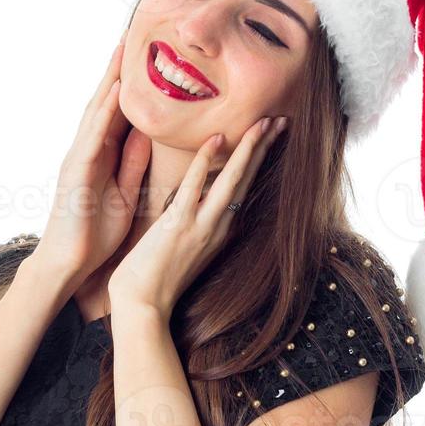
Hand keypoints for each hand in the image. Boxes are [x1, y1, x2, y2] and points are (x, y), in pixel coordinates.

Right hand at [30, 37, 150, 287]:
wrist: (70, 264)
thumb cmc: (95, 233)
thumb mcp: (124, 192)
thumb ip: (133, 163)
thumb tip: (148, 135)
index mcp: (101, 155)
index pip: (118, 113)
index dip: (129, 84)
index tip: (144, 56)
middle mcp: (88, 150)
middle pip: (104, 104)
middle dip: (116, 71)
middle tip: (130, 35)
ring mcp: (79, 158)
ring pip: (96, 112)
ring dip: (109, 80)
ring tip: (122, 50)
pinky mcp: (76, 172)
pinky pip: (93, 137)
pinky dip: (104, 113)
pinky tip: (115, 92)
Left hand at [108, 115, 287, 318]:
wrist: (143, 306)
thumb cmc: (157, 279)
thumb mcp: (186, 245)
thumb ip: (196, 221)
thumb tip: (198, 198)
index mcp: (221, 230)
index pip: (244, 187)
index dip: (259, 160)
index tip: (269, 135)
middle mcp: (219, 227)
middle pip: (248, 179)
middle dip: (265, 147)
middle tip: (281, 119)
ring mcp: (202, 225)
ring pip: (233, 180)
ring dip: (250, 149)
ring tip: (264, 123)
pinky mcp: (179, 224)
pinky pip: (195, 185)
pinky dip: (206, 161)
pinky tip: (217, 138)